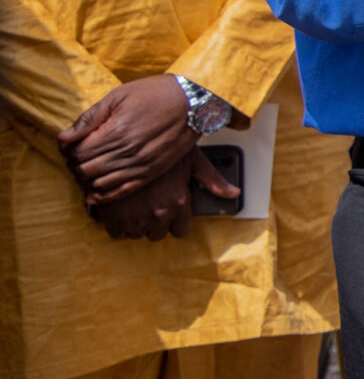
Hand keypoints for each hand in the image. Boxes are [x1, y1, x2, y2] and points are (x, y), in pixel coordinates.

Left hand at [61, 76, 194, 201]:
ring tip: (87, 169)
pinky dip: (105, 195)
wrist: (194, 101)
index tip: (68, 146)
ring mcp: (141, 164)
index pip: (77, 152)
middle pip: (86, 169)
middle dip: (75, 165)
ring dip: (87, 179)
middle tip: (76, 158)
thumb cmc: (156, 93)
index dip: (67, 151)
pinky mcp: (152, 171)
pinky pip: (123, 190)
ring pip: (100, 183)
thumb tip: (63, 138)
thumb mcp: (118, 96)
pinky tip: (95, 193)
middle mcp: (127, 151)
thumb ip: (89, 118)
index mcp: (116, 131)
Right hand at [90, 149, 234, 239]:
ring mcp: (137, 217)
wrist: (121, 144)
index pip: (179, 231)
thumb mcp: (191, 158)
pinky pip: (116, 233)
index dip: (173, 223)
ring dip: (134, 224)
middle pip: (157, 234)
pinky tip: (117, 211)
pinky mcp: (114, 217)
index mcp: (180, 201)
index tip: (167, 215)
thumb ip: (211, 178)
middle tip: (147, 208)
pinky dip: (115, 224)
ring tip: (132, 207)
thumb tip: (234, 193)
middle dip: (153, 223)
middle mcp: (160, 213)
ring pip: (136, 234)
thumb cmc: (159, 147)